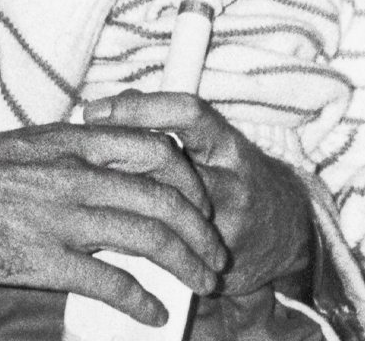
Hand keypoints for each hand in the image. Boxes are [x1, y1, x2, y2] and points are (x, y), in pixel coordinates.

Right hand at [0, 115, 223, 326]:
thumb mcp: (27, 146)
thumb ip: (70, 158)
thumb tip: (103, 178)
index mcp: (73, 142)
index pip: (157, 149)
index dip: (191, 179)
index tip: (201, 202)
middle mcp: (77, 174)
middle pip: (167, 199)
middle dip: (202, 231)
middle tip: (213, 254)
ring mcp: (62, 217)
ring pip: (151, 238)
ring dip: (186, 265)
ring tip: (200, 284)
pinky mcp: (43, 258)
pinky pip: (112, 280)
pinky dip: (143, 299)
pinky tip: (154, 312)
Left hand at [83, 92, 315, 296]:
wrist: (289, 232)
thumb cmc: (236, 176)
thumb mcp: (213, 144)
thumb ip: (170, 124)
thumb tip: (116, 101)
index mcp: (226, 145)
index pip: (188, 114)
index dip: (140, 108)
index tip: (94, 111)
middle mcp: (230, 182)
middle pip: (170, 168)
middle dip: (118, 166)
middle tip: (74, 161)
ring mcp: (224, 227)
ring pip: (163, 215)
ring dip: (119, 206)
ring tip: (82, 198)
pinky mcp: (214, 263)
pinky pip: (166, 252)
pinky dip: (131, 243)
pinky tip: (99, 238)